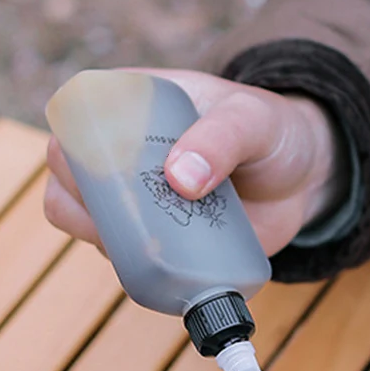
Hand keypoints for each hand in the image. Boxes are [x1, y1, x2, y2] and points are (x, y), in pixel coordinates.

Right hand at [44, 68, 346, 257]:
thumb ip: (222, 138)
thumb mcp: (254, 122)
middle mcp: (121, 152)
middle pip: (67, 181)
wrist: (302, 180)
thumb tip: (178, 178)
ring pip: (85, 224)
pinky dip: (134, 267)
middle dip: (86, 207)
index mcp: (130, 103)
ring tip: (158, 241)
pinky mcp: (153, 239)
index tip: (109, 176)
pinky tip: (168, 264)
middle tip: (141, 218)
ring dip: (106, 240)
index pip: (74, 120)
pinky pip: (123, 258)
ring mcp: (134, 199)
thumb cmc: (272, 133)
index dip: (73, 151)